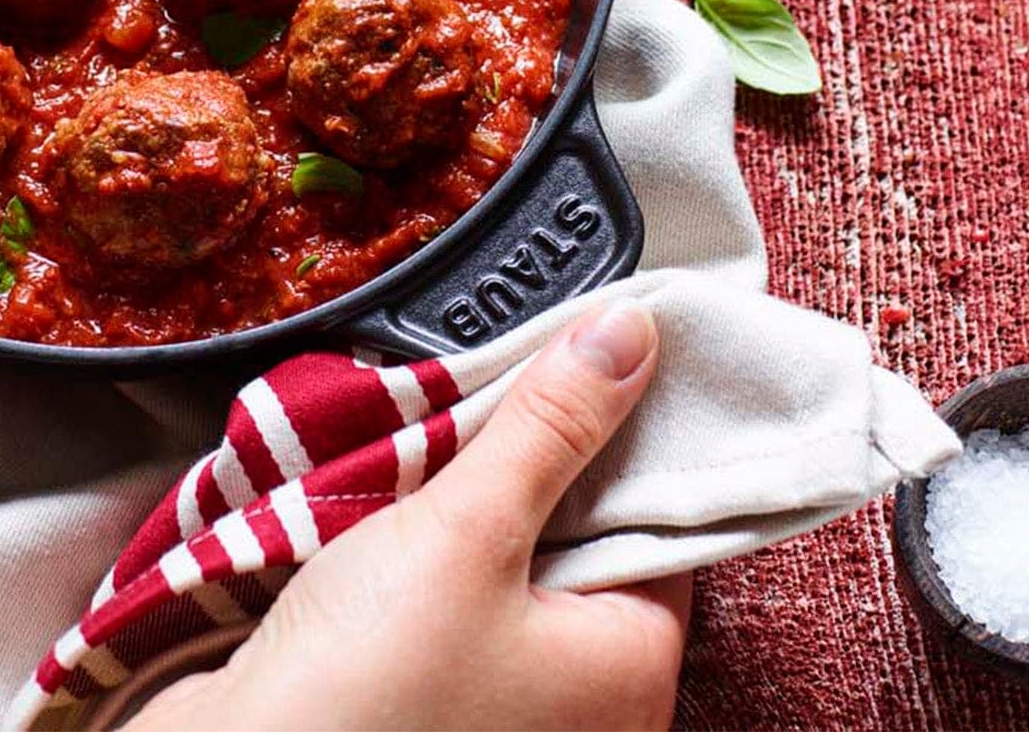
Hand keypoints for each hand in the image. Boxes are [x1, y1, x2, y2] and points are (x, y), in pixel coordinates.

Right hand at [133, 301, 689, 731]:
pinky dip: (426, 555)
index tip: (582, 360)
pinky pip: (451, 606)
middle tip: (496, 386)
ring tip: (434, 438)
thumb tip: (631, 334)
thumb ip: (553, 425)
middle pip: (583, 541)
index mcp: (631, 675)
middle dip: (535, 465)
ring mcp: (505, 715)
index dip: (621, 437)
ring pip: (509, 569)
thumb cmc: (366, 692)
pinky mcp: (430, 708)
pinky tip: (392, 506)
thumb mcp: (470, 530)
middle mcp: (583, 710)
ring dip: (468, 506)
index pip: (661, 525)